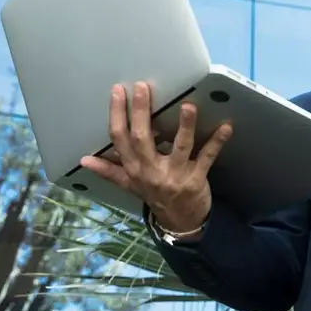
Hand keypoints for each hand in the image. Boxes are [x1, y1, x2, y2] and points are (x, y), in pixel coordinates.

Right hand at [80, 82, 231, 231]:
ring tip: (188, 106)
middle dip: (140, 112)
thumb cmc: (155, 195)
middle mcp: (150, 171)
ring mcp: (175, 175)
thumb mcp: (129, 184)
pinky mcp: (196, 179)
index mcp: (133, 168)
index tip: (118, 90)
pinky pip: (207, 157)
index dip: (117, 114)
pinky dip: (217, 142)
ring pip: (179, 147)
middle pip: (142, 138)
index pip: (120, 138)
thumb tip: (84, 159)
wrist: (180, 222)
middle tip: (142, 87)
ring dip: (185, 126)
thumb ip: (108, 170)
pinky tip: (226, 126)